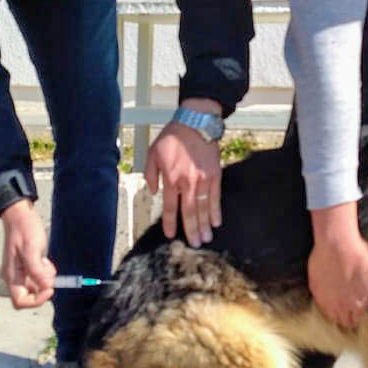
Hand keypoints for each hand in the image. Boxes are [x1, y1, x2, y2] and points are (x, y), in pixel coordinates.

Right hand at [0, 199, 55, 308]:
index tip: (50, 288)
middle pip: (28, 296)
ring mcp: (20, 272)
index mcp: (11, 276)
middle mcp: (14, 277)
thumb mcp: (32, 249)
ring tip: (45, 262)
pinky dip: (44, 272)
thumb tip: (46, 287)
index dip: (37, 299)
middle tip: (48, 271)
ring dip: (44, 278)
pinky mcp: (26, 266)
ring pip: (35, 287)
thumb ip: (37, 271)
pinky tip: (44, 259)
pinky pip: (37, 277)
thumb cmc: (24, 230)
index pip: (20, 302)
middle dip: (42, 287)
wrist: (20, 215)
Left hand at [144, 97, 222, 246]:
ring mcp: (203, 180)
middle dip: (191, 230)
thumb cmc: (172, 138)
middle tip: (194, 244)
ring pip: (203, 208)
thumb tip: (155, 192)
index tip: (171, 235)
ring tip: (205, 239)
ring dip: (204, 225)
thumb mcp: (153, 154)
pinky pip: (216, 197)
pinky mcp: (215, 175)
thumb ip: (151, 175)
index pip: (169, 207)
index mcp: (171, 179)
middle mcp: (187, 183)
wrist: (195, 124)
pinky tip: (216, 222)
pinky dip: (216, 211)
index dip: (170, 223)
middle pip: (189, 212)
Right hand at [307, 202, 367, 327]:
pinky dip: (325, 301)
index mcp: (356, 306)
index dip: (361, 320)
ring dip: (336, 311)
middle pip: (343, 321)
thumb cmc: (360, 257)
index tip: (363, 314)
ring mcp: (324, 298)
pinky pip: (319, 302)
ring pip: (330, 314)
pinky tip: (331, 292)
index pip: (357, 323)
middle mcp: (339, 306)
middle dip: (349, 318)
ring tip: (342, 303)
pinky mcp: (315, 288)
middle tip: (354, 309)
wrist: (337, 242)